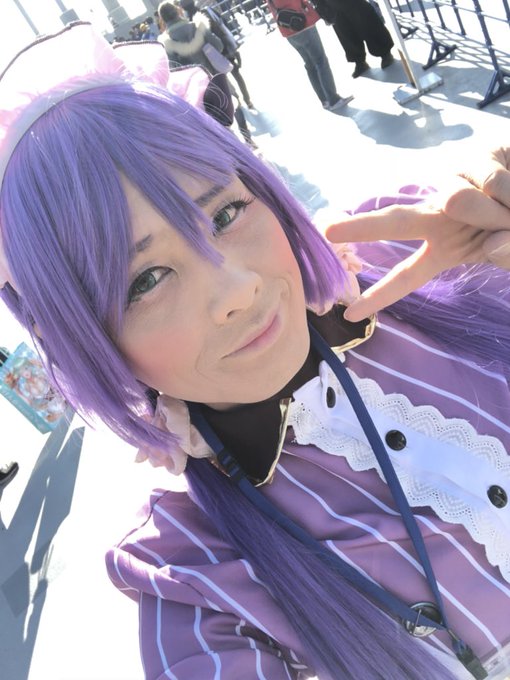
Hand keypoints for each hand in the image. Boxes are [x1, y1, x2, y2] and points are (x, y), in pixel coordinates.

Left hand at [326, 147, 509, 321]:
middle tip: (327, 230)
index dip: (380, 296)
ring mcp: (454, 187)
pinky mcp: (474, 159)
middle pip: (396, 222)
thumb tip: (491, 244)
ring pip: (457, 201)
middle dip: (362, 227)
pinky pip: (488, 180)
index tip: (349, 315)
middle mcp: (440, 218)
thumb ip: (506, 254)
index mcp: (444, 248)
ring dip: (495, 211)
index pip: (407, 277)